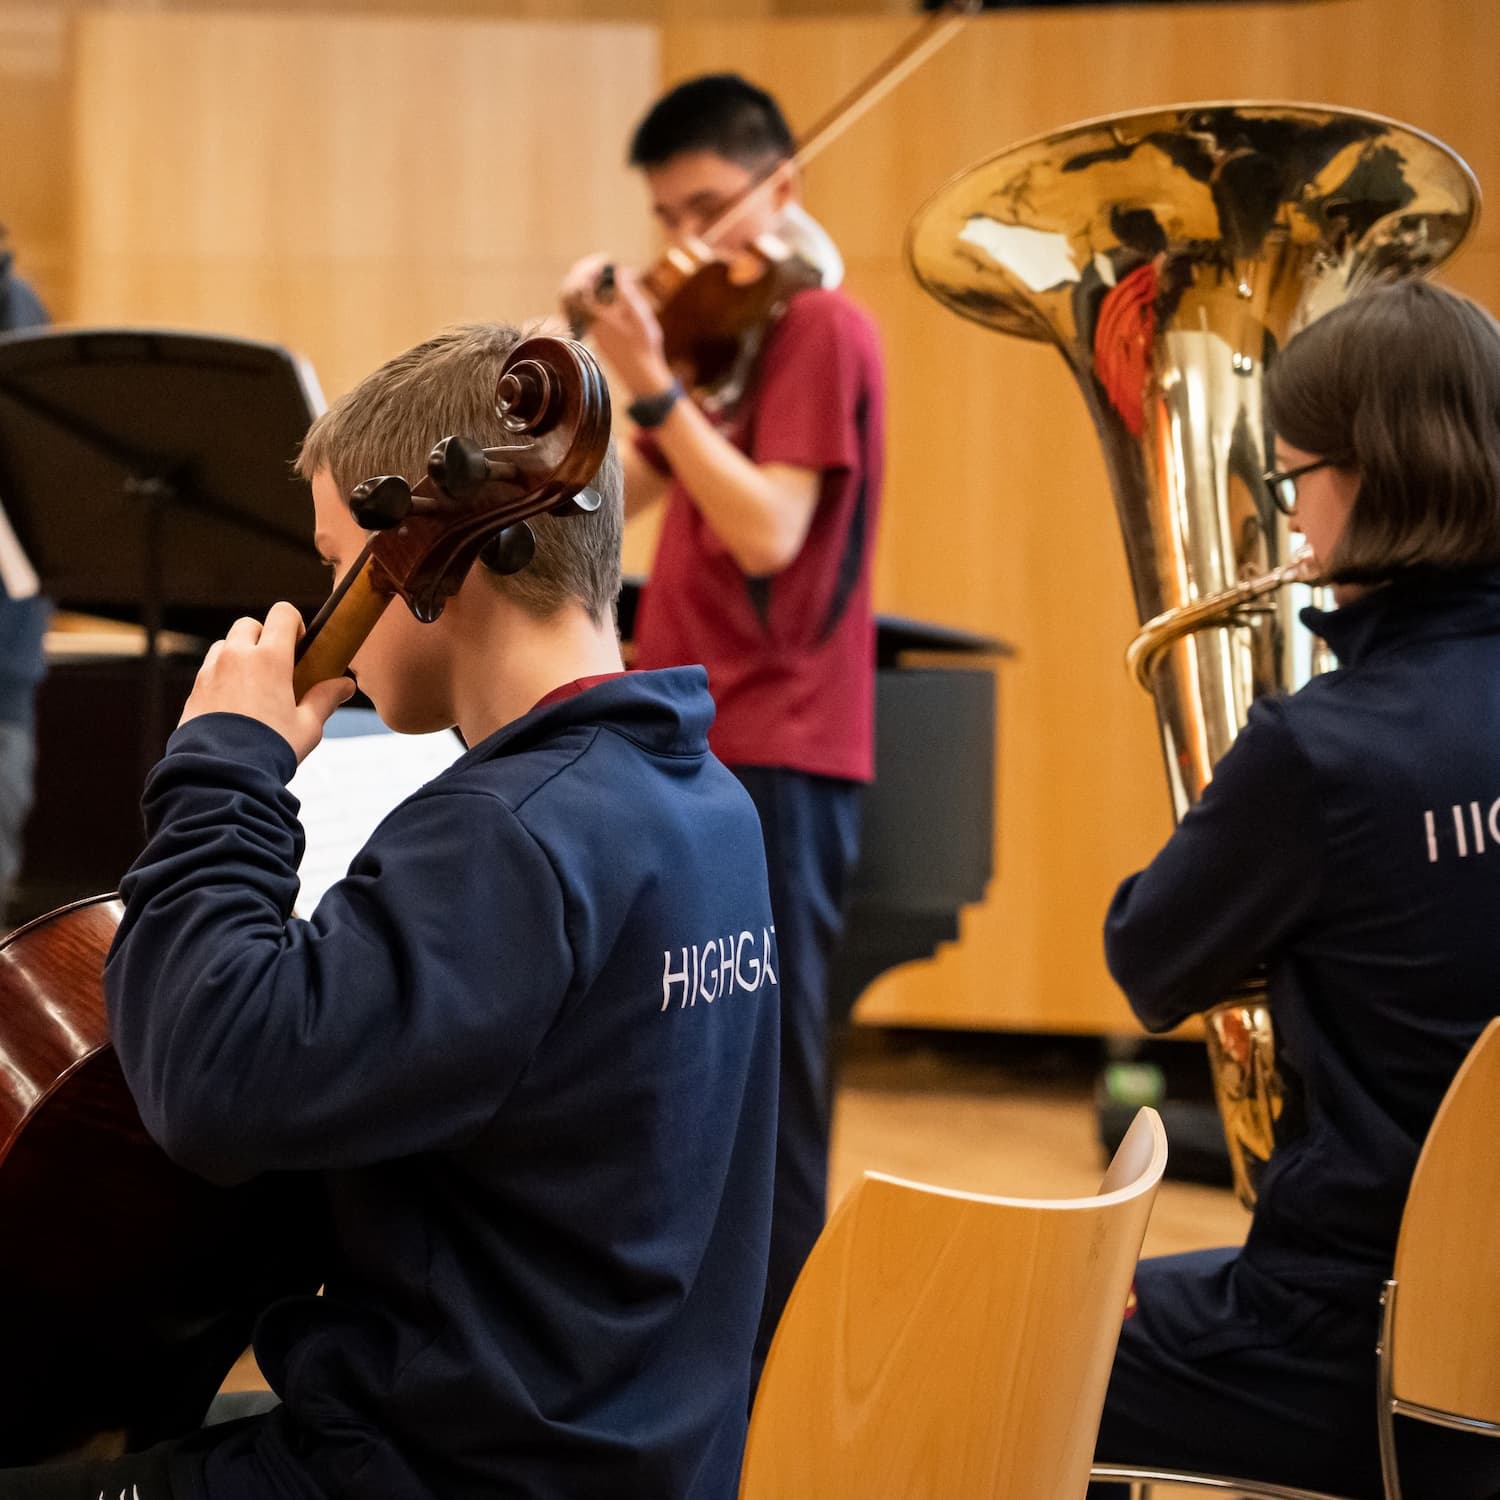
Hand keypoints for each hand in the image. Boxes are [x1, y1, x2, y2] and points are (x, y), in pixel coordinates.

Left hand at [180, 602, 354, 762]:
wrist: (222, 773)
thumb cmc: (270, 748)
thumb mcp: (307, 727)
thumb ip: (325, 699)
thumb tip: (345, 685)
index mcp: (269, 659)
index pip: (282, 614)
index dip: (293, 624)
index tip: (299, 647)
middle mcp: (237, 657)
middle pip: (249, 625)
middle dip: (263, 638)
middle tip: (276, 667)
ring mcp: (211, 672)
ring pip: (225, 645)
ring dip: (239, 655)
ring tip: (252, 686)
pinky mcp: (194, 690)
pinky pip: (209, 670)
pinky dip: (222, 676)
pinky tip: (234, 705)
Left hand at [558, 254, 672, 398]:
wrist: (641, 374)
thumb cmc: (644, 345)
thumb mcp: (640, 315)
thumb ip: (627, 292)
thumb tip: (617, 272)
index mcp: (596, 315)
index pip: (580, 283)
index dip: (591, 266)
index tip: (606, 260)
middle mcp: (587, 321)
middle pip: (572, 289)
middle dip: (587, 271)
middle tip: (605, 264)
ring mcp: (588, 328)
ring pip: (575, 299)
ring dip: (587, 283)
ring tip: (606, 276)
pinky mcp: (592, 333)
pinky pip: (580, 309)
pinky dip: (589, 296)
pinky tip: (605, 293)